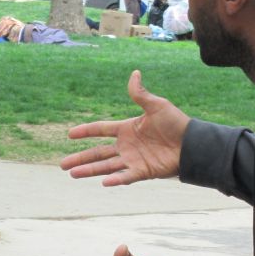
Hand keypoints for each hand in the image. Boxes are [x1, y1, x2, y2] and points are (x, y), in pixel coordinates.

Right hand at [60, 70, 190, 186]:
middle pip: (98, 153)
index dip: (85, 131)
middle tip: (63, 164)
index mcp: (127, 129)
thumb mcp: (157, 105)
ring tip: (72, 174)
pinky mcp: (143, 171)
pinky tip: (102, 182)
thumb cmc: (176, 123)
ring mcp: (133, 160)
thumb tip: (134, 73)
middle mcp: (126, 146)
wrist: (192, 143)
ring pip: (106, 166)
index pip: (101, 130)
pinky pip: (126, 176)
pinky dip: (115, 179)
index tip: (70, 134)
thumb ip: (141, 94)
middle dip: (80, 158)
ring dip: (89, 170)